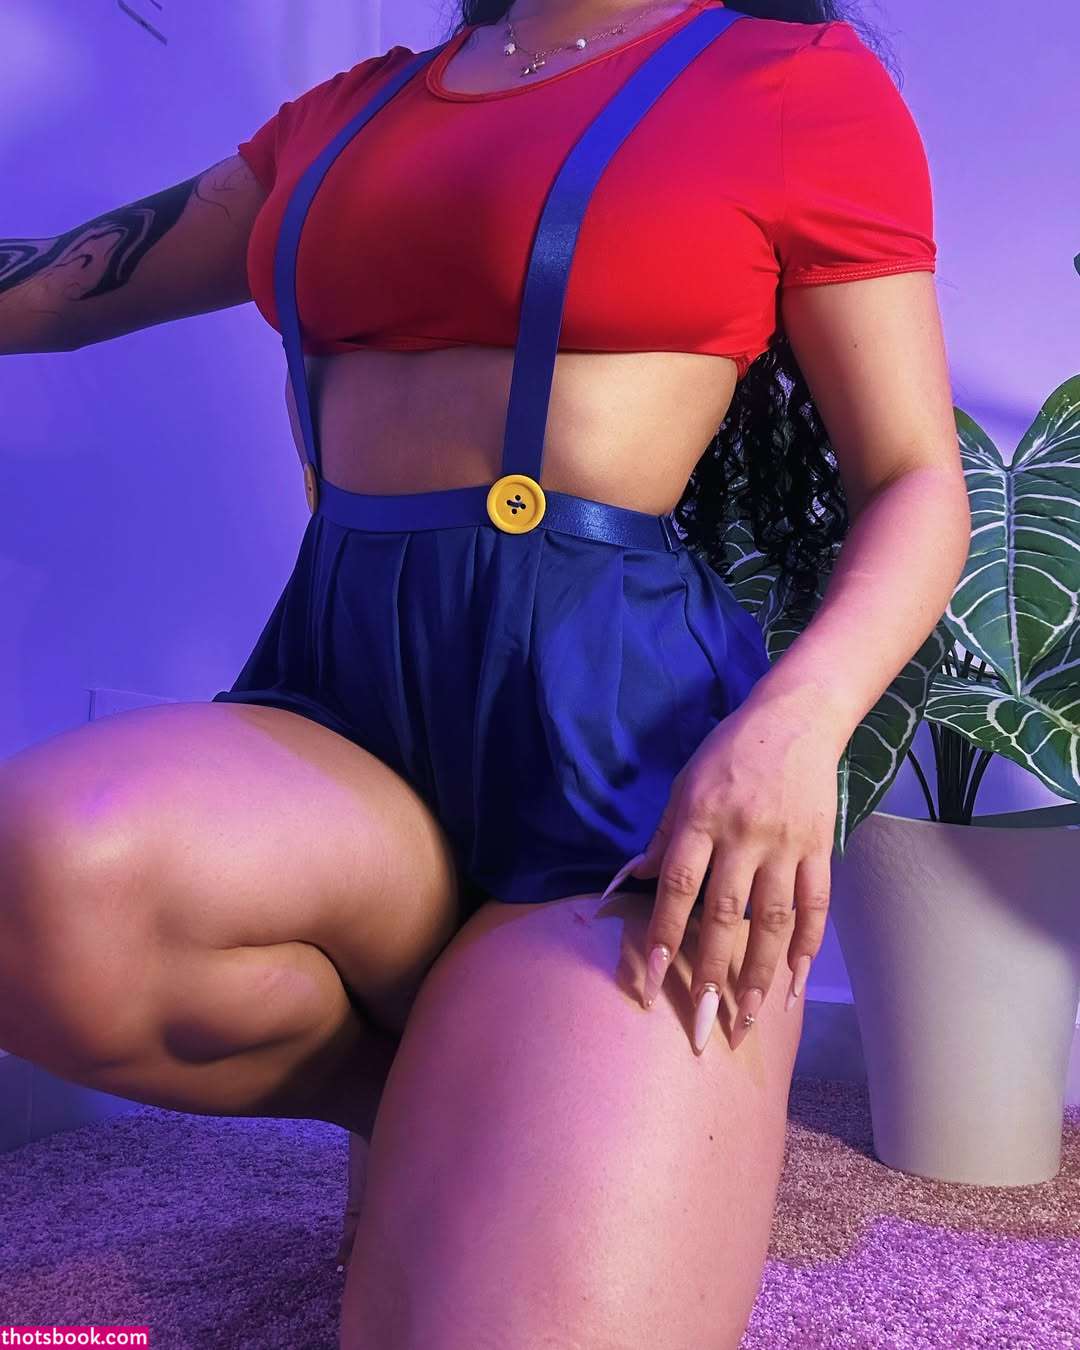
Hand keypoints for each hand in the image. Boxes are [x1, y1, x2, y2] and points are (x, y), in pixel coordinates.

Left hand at [608, 699, 839, 1054]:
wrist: (797, 718)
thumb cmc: (729, 752)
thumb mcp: (684, 784)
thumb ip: (662, 837)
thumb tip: (630, 881)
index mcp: (701, 818)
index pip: (678, 888)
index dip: (664, 937)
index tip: (652, 983)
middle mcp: (743, 835)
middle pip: (726, 915)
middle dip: (713, 973)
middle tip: (702, 1023)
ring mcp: (786, 843)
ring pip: (775, 920)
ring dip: (762, 974)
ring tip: (750, 1017)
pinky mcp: (821, 846)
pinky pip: (816, 905)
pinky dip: (808, 946)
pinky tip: (796, 982)